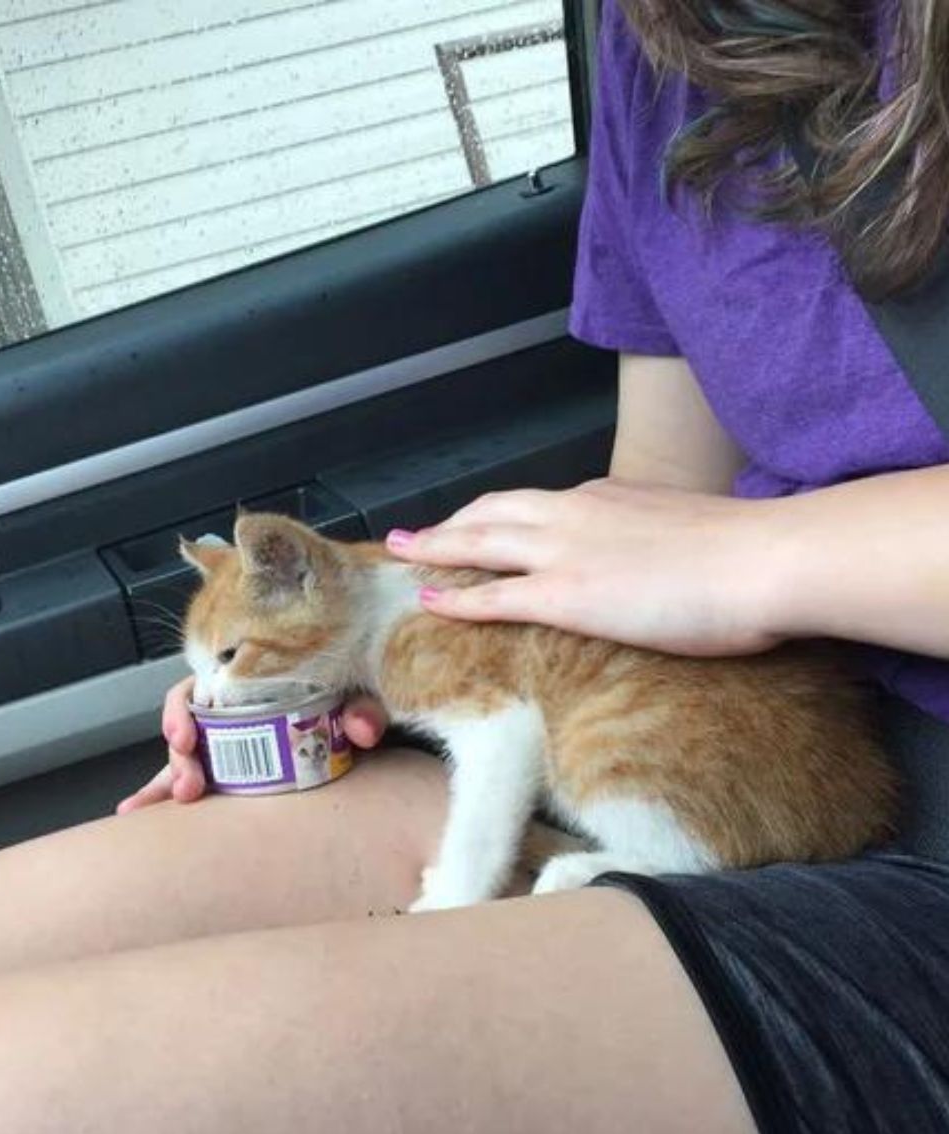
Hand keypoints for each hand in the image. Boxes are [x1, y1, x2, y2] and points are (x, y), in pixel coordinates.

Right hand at [116, 678, 390, 813]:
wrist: (364, 730)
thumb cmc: (353, 703)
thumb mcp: (361, 699)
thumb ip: (363, 711)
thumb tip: (361, 727)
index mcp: (253, 684)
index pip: (201, 685)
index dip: (184, 709)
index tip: (186, 736)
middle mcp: (233, 712)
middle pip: (187, 726)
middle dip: (178, 757)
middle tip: (190, 785)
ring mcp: (229, 744)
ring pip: (183, 757)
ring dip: (166, 780)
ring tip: (166, 804)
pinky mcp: (234, 773)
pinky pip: (189, 781)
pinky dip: (158, 795)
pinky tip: (133, 812)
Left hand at [386, 481, 780, 656]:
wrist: (765, 560)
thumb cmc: (748, 551)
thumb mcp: (692, 529)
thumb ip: (658, 537)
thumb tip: (656, 556)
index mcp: (607, 496)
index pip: (537, 503)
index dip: (499, 515)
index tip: (480, 523)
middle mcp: (575, 513)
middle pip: (492, 512)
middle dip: (449, 522)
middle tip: (414, 533)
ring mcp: (565, 552)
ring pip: (479, 542)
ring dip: (435, 548)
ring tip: (404, 554)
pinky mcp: (565, 595)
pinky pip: (492, 595)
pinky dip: (455, 598)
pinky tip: (429, 601)